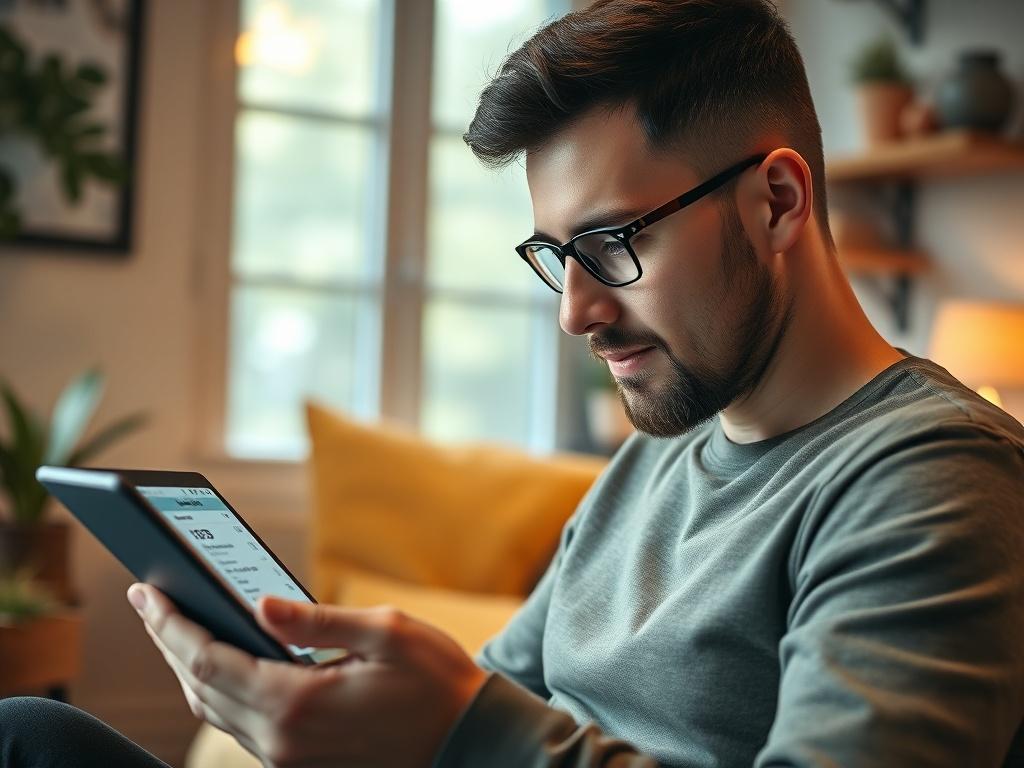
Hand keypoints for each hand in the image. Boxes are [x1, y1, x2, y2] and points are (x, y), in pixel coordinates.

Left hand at [127, 584, 487, 767]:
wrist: (468, 740)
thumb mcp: (385, 632)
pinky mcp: (302, 764)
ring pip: (217, 713)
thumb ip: (316, 620)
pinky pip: (242, 728)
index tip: (145, 595)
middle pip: (200, 689)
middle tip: (151, 605)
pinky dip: (222, 692)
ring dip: (191, 669)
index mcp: (298, 703)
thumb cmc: (436, 681)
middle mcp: (284, 741)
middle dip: (170, 643)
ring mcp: (291, 759)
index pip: (207, 660)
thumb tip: (258, 604)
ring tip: (178, 628)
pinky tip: (224, 663)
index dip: (170, 625)